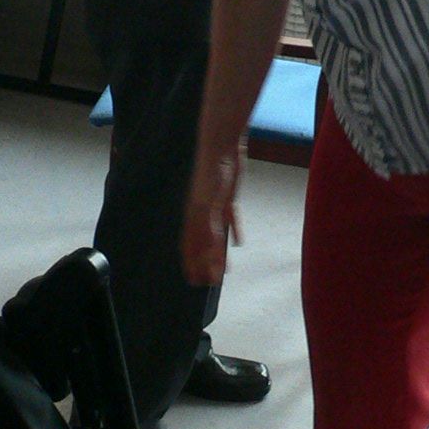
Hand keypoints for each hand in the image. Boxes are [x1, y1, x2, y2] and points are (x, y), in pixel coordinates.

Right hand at [180, 146, 243, 285]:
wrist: (221, 146)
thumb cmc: (212, 174)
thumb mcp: (210, 204)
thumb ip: (210, 228)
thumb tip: (210, 252)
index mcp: (194, 216)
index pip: (190, 245)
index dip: (192, 263)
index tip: (195, 281)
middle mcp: (202, 213)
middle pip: (202, 243)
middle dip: (205, 263)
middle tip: (210, 282)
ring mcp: (214, 205)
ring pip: (216, 235)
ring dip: (219, 252)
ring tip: (224, 270)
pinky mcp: (227, 197)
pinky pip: (229, 219)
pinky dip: (232, 231)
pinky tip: (237, 241)